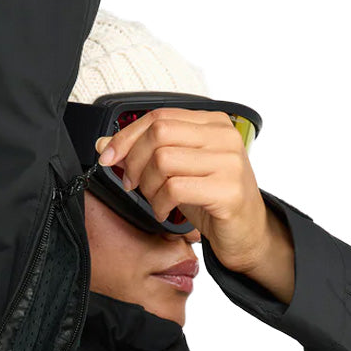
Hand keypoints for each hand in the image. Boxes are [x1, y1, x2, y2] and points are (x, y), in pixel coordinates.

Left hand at [95, 107, 272, 272]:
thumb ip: (144, 154)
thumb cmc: (211, 200)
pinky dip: (159, 204)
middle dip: (135, 162)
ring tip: (154, 200)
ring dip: (148, 186)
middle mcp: (224, 137)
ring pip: (164, 160)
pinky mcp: (228, 191)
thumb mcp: (176, 172)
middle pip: (159, 134)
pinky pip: (175, 189)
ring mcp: (229, 162)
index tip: (108, 157)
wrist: (246, 233)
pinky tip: (164, 213)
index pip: (159, 117)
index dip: (126, 137)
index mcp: (213, 123)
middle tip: (133, 185)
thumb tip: (104, 145)